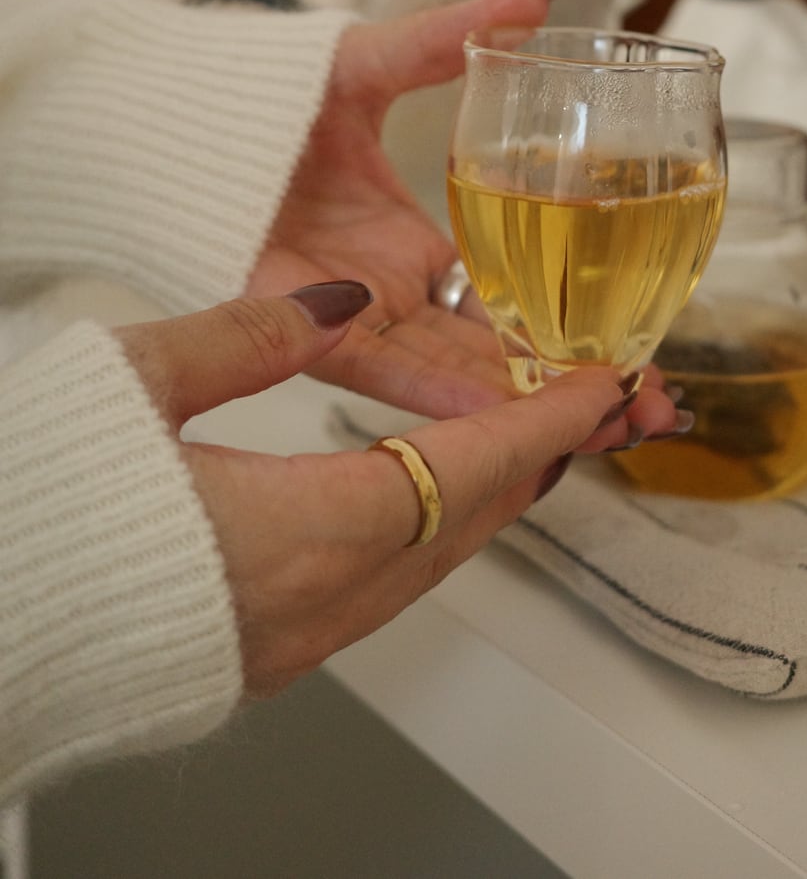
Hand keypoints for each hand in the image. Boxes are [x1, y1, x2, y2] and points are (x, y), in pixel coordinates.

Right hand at [116, 284, 623, 695]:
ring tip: (535, 435)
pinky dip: (434, 527)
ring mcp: (296, 639)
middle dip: (545, 452)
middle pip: (473, 517)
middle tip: (597, 401)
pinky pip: (389, 585)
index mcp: (303, 530)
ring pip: (435, 558)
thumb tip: (336, 298)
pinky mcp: (267, 653)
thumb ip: (244, 336)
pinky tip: (433, 492)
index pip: (472, 464)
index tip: (606, 384)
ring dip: (492, 491)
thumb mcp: (135, 386)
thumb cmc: (47, 510)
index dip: (550, 417)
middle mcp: (320, 600)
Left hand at [248, 0, 683, 450]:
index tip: (638, 352)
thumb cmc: (266, 95)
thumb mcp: (377, 62)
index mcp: (420, 246)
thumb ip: (451, 40)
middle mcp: (396, 296)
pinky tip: (509, 418)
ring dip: (529, 405)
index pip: (514, 303)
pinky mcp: (308, 329)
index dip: (576, 327)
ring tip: (611, 425)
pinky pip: (389, 373)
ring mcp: (356, 318)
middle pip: (500, 358)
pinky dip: (448, 395)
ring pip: (457, 377)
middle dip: (576, 388)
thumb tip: (538, 0)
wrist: (174, 115)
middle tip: (655, 407)